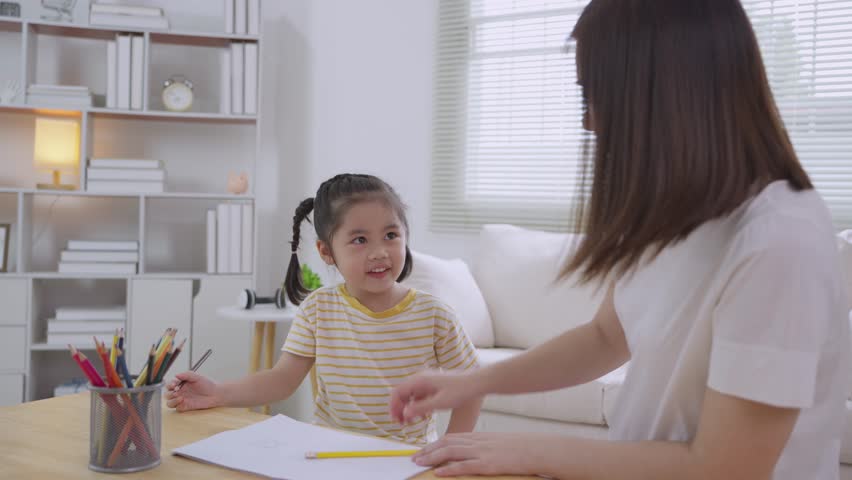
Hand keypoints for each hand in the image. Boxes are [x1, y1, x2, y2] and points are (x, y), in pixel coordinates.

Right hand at [164, 371, 221, 411]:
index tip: (174, 384)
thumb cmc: (207, 384)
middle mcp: (180, 392)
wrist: (216, 393)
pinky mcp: (185, 407)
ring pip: (169, 402)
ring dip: (172, 400)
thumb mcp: (197, 377)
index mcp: (181, 384)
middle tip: (177, 391)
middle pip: (167, 394)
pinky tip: (183, 401)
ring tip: (181, 397)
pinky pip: (177, 408)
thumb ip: (187, 374)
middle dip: (169, 393)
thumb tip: (176, 375)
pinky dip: (177, 405)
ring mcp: (182, 400)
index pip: (170, 385)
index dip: (170, 384)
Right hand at [390, 370, 480, 424]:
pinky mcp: (432, 386)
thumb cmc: (460, 391)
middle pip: (402, 394)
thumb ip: (420, 408)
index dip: (393, 406)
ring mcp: (426, 382)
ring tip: (410, 423)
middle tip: (401, 424)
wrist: (475, 382)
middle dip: (400, 409)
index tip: (395, 420)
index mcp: (419, 380)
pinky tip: (424, 417)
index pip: (397, 392)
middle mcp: (420, 379)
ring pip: (410, 396)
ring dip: (408, 409)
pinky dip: (418, 406)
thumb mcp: (439, 403)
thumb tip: (405, 413)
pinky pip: (419, 396)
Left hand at [412, 433, 536, 476]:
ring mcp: (483, 452)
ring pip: (451, 452)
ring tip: (419, 462)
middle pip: (447, 443)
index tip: (423, 449)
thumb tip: (471, 454)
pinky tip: (439, 472)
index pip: (452, 437)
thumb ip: (484, 447)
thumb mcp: (499, 443)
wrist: (538, 449)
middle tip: (414, 456)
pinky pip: (466, 466)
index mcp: (480, 437)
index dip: (435, 443)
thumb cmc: (521, 448)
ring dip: (432, 457)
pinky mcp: (489, 464)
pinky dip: (450, 469)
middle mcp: (478, 442)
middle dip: (428, 450)